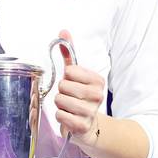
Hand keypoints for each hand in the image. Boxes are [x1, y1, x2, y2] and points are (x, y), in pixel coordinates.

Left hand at [53, 30, 103, 147]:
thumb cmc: (80, 96)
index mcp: (97, 80)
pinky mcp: (82, 126)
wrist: (89, 125)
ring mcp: (90, 112)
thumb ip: (69, 53)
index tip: (74, 84)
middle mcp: (97, 95)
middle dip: (61, 92)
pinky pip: (60, 115)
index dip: (66, 77)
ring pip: (59, 100)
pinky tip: (69, 117)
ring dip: (60, 104)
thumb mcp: (76, 75)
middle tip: (70, 97)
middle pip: (63, 85)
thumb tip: (63, 31)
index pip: (69, 70)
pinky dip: (60, 116)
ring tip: (69, 107)